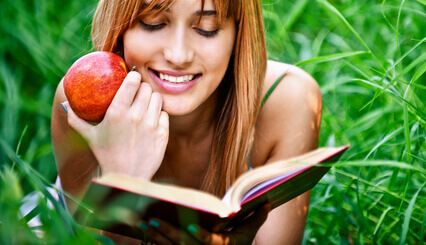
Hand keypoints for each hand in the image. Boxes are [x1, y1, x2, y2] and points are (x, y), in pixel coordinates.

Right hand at [63, 71, 168, 179]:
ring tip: (145, 107)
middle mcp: (136, 116)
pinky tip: (151, 121)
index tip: (131, 79)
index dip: (133, 77)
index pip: (132, 81)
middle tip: (137, 94)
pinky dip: (159, 116)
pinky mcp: (163, 133)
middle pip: (146, 88)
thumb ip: (76, 119)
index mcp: (117, 112)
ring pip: (157, 98)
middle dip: (142, 89)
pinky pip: (164, 114)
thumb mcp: (89, 137)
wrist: (127, 177)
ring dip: (152, 100)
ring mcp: (151, 125)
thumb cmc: (106, 155)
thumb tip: (66, 104)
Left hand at [142, 203, 270, 244]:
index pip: (208, 242)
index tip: (190, 225)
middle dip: (167, 232)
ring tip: (143, 224)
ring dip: (155, 238)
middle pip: (183, 244)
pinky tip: (142, 235)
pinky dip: (153, 244)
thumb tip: (267, 202)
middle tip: (152, 221)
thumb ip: (256, 219)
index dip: (199, 235)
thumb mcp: (248, 235)